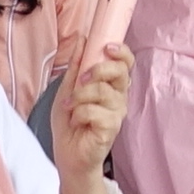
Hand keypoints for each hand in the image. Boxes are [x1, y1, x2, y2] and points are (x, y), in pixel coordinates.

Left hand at [51, 39, 133, 172]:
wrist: (67, 155)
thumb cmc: (70, 122)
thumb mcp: (67, 89)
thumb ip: (76, 66)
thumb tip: (82, 39)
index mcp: (111, 85)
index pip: (126, 63)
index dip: (121, 52)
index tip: (106, 47)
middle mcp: (119, 97)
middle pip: (120, 72)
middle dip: (98, 70)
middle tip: (81, 81)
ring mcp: (117, 113)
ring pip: (102, 91)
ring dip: (80, 96)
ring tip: (69, 106)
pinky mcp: (111, 127)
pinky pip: (94, 110)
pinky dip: (79, 113)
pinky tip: (76, 121)